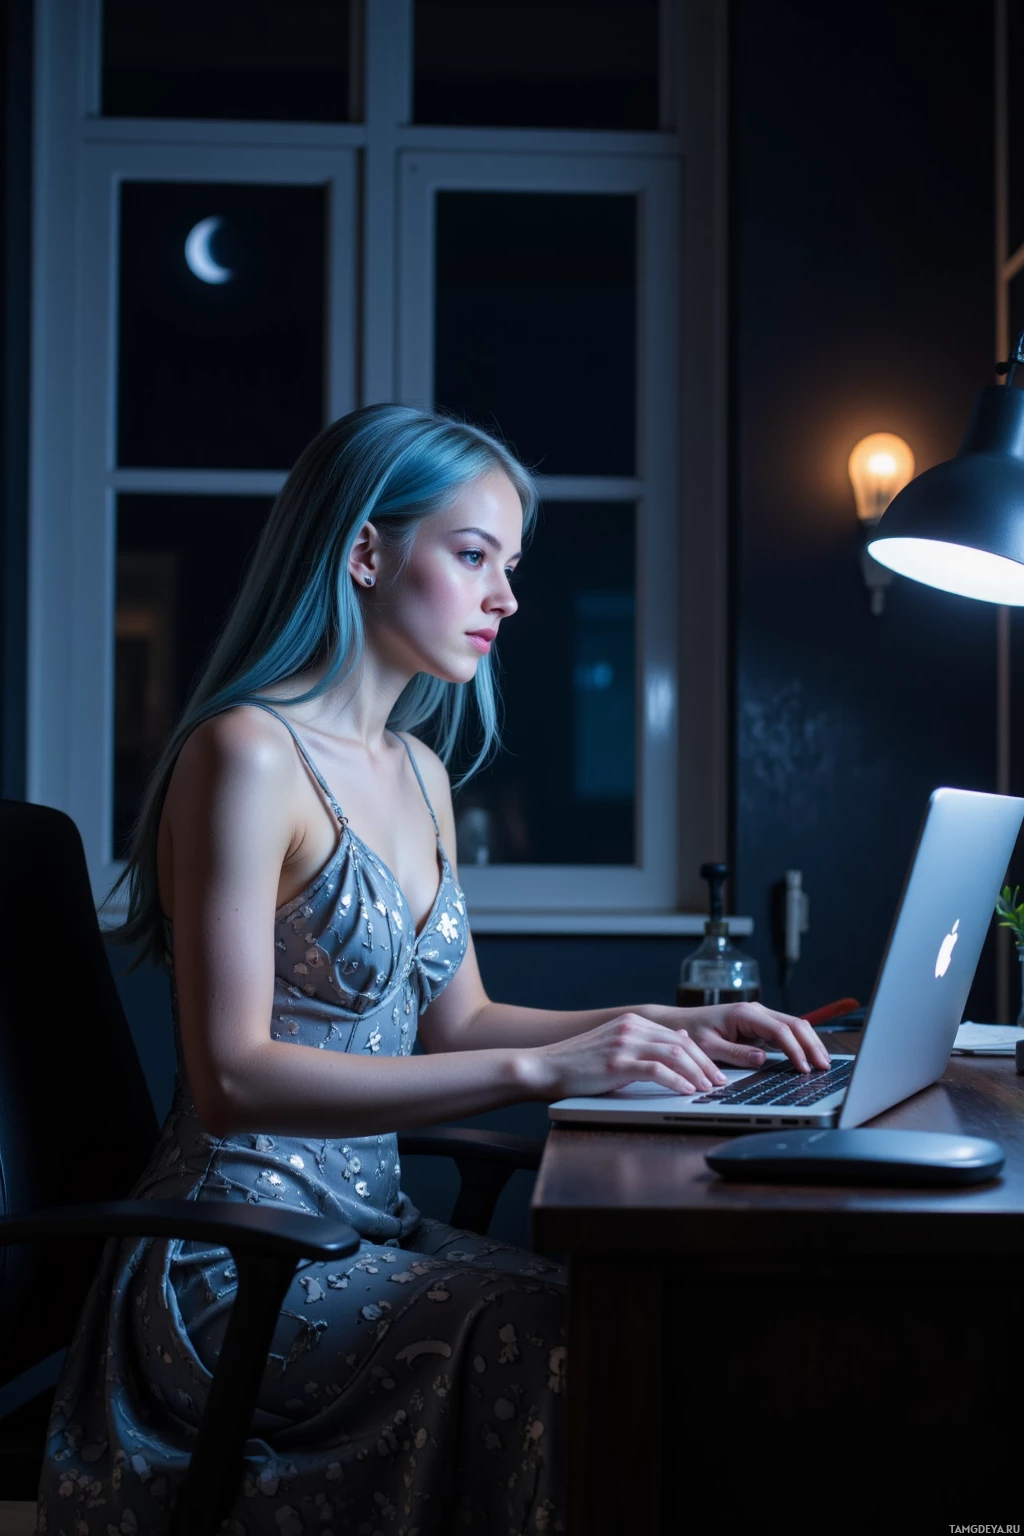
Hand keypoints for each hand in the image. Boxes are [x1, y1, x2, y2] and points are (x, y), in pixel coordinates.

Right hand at [525, 1013, 734, 1099]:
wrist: (545, 1067)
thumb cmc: (579, 1063)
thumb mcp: (617, 1046)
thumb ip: (646, 1042)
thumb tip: (680, 1040)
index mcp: (632, 1022)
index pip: (678, 1036)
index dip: (701, 1055)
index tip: (715, 1072)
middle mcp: (631, 1027)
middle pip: (682, 1043)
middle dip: (705, 1064)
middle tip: (720, 1082)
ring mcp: (623, 1043)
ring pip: (673, 1054)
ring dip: (696, 1073)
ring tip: (708, 1089)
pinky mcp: (617, 1062)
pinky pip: (656, 1070)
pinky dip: (676, 1081)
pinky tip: (686, 1091)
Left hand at [661, 1000, 831, 1074]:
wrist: (681, 1024)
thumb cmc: (692, 1033)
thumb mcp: (709, 1047)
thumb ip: (735, 1053)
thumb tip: (762, 1059)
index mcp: (745, 1013)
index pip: (780, 1030)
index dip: (796, 1049)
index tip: (804, 1068)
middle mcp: (756, 1012)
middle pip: (795, 1024)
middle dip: (811, 1044)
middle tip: (824, 1066)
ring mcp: (760, 1018)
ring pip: (794, 1027)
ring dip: (809, 1044)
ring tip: (823, 1064)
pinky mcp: (760, 1027)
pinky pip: (785, 1033)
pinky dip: (799, 1045)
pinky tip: (808, 1058)